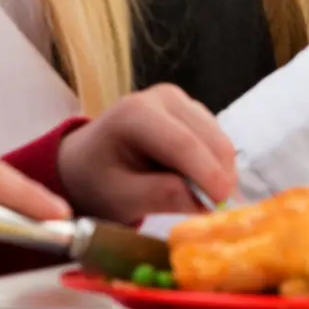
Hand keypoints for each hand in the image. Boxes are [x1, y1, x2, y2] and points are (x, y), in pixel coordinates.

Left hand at [56, 85, 238, 222]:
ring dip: (220, 171)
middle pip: (207, 137)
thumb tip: (203, 201)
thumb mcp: (119, 197)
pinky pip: (215, 139)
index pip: (181, 143)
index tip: (222, 203)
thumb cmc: (97, 180)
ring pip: (217, 137)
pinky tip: (200, 184)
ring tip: (206, 201)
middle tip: (220, 211)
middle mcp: (163, 97)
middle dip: (219, 175)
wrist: (85, 163)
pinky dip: (215, 165)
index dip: (207, 173)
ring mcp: (180, 101)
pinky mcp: (191, 110)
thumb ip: (158, 196)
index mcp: (136, 113)